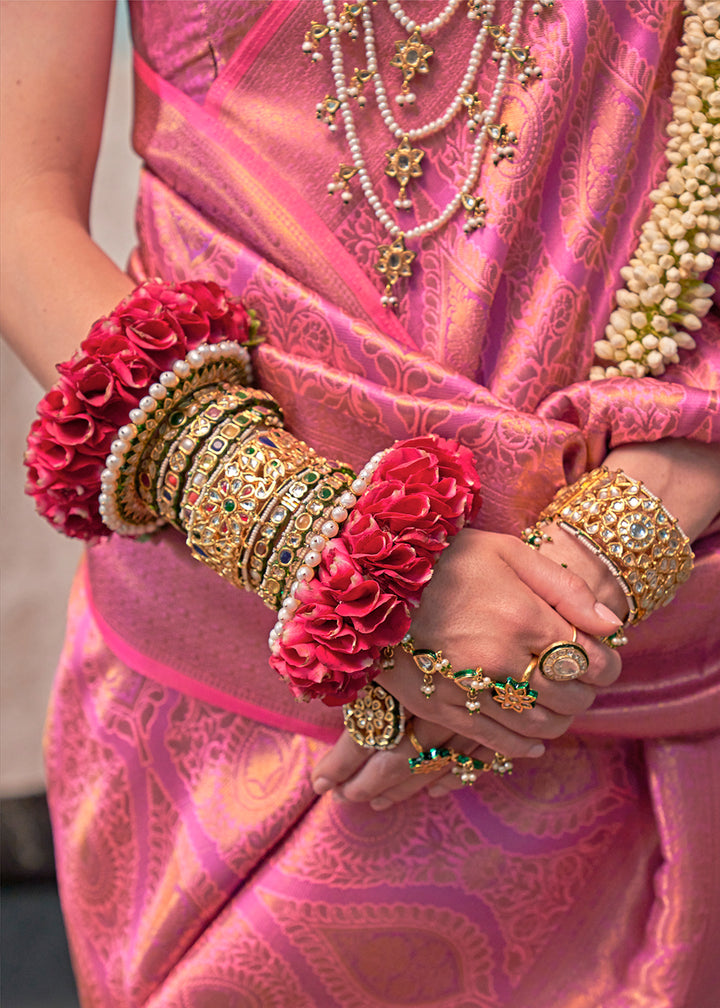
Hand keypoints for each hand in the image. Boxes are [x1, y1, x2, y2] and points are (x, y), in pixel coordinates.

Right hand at [312, 529, 622, 804]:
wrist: (370, 577)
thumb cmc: (444, 558)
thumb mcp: (508, 551)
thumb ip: (564, 587)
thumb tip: (612, 624)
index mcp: (525, 617)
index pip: (594, 661)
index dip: (607, 665)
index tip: (600, 658)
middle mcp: (503, 659)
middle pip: (571, 698)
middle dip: (583, 691)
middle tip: (577, 679)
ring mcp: (472, 688)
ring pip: (539, 725)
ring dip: (557, 719)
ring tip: (553, 703)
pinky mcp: (442, 708)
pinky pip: (498, 743)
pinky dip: (523, 746)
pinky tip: (533, 739)